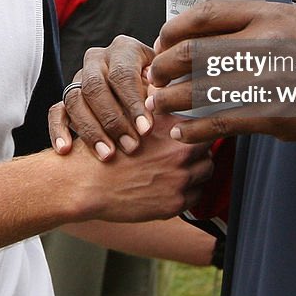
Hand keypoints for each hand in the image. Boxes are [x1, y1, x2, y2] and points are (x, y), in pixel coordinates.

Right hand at [49, 35, 155, 159]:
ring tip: (108, 155)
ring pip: (74, 100)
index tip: (146, 130)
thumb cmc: (160, 86)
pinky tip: (66, 149)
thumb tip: (158, 99)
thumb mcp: (166, 81)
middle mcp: (98, 59)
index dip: (133, 103)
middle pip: (95, 87)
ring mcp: (80, 77)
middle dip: (113, 120)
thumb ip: (161, 88)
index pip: (123, 74)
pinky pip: (56, 111)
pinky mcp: (67, 96)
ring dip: (90, 130)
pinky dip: (58, 130)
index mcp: (124, 49)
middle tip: (131, 146)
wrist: (145, 88)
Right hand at [64, 115, 213, 222]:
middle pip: (209, 149)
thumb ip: (156, 104)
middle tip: (185, 151)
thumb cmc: (105, 147)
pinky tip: (171, 185)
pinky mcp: (174, 203)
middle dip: (198, 149)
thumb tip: (173, 92)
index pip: (204, 125)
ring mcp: (180, 180)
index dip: (198, 127)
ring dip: (196, 170)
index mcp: (173, 128)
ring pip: (206, 172)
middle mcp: (180, 153)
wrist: (86, 182)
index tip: (194, 131)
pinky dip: (188, 191)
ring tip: (178, 168)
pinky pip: (196, 196)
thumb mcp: (131, 115)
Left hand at [145, 0, 295, 144]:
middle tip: (153, 77)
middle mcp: (265, 42)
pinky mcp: (275, 114)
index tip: (161, 40)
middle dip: (164, 66)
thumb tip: (220, 28)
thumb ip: (261, 21)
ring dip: (171, 99)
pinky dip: (195, 127)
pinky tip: (182, 131)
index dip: (175, 28)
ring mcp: (269, 79)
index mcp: (269, 14)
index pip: (206, 13)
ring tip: (157, 106)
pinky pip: (221, 121)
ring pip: (201, 88)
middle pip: (194, 51)